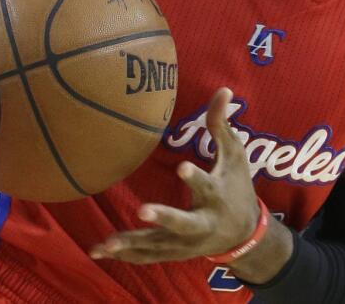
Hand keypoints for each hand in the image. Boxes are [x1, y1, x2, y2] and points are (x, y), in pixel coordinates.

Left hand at [90, 87, 261, 263]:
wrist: (245, 235)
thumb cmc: (237, 187)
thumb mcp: (235, 156)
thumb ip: (222, 125)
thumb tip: (223, 89)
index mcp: (217, 196)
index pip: (206, 185)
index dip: (194, 177)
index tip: (181, 167)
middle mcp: (203, 223)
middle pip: (183, 223)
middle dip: (165, 217)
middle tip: (143, 210)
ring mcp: (187, 242)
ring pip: (159, 245)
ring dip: (132, 244)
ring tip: (105, 243)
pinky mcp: (175, 252)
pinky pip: (148, 255)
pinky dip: (126, 254)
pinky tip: (100, 250)